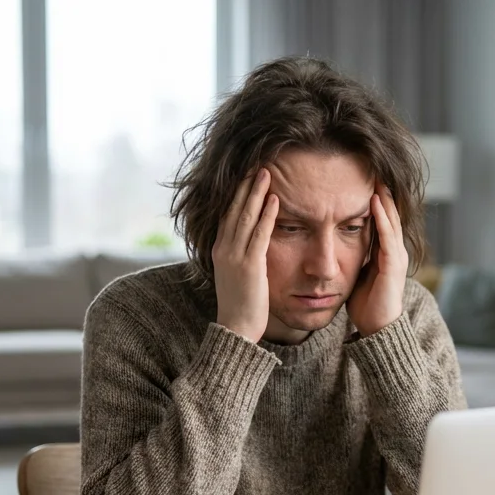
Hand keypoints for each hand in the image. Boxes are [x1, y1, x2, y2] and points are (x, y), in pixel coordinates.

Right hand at [212, 168, 277, 342]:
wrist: (235, 329)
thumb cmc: (240, 305)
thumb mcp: (235, 275)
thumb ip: (240, 256)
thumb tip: (252, 244)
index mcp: (220, 250)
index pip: (227, 214)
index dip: (236, 194)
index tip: (246, 176)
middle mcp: (224, 249)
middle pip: (234, 209)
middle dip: (246, 186)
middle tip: (257, 164)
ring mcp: (235, 256)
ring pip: (245, 217)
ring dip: (256, 193)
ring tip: (266, 172)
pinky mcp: (250, 266)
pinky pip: (260, 234)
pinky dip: (268, 215)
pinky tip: (275, 200)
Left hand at [348, 184, 408, 336]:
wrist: (377, 328)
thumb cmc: (366, 304)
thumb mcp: (356, 274)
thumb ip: (352, 258)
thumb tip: (335, 247)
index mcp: (385, 253)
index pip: (382, 221)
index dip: (375, 202)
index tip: (364, 182)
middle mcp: (394, 251)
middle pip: (390, 215)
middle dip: (382, 194)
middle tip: (374, 171)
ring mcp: (396, 257)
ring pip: (391, 221)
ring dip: (384, 200)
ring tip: (376, 180)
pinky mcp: (393, 265)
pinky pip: (387, 236)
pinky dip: (382, 218)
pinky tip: (375, 203)